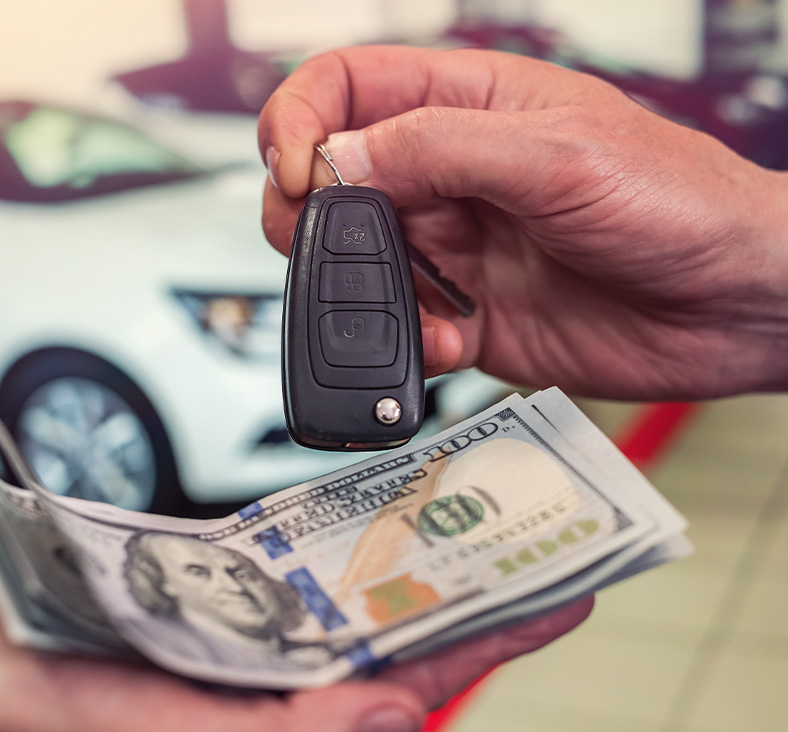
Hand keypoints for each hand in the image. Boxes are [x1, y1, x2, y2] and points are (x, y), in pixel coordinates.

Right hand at [0, 562, 591, 731]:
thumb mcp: (122, 724)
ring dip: (418, 564)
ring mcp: (242, 649)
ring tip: (482, 519)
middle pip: (398, 640)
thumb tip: (390, 721)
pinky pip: (294, 578)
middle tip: (548, 537)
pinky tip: (373, 524)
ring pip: (353, 606)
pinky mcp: (207, 610)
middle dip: (476, 591)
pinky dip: (340, 549)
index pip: (407, 687)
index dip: (488, 640)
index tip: (562, 591)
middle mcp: (267, 690)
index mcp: (264, 729)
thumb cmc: (1, 702)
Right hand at [259, 46, 787, 400]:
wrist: (731, 305)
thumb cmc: (680, 203)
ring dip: (359, 292)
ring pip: (357, 263)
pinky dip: (409, 345)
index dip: (301, 121)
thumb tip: (338, 157)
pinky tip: (449, 343)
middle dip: (311, 217)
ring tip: (408, 304)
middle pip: (332, 181)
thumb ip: (439, 149)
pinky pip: (405, 330)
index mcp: (469, 106)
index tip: (297, 170)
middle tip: (331, 248)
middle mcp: (451, 177)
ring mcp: (456, 249)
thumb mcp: (558, 155)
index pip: (347, 88)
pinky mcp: (469, 315)